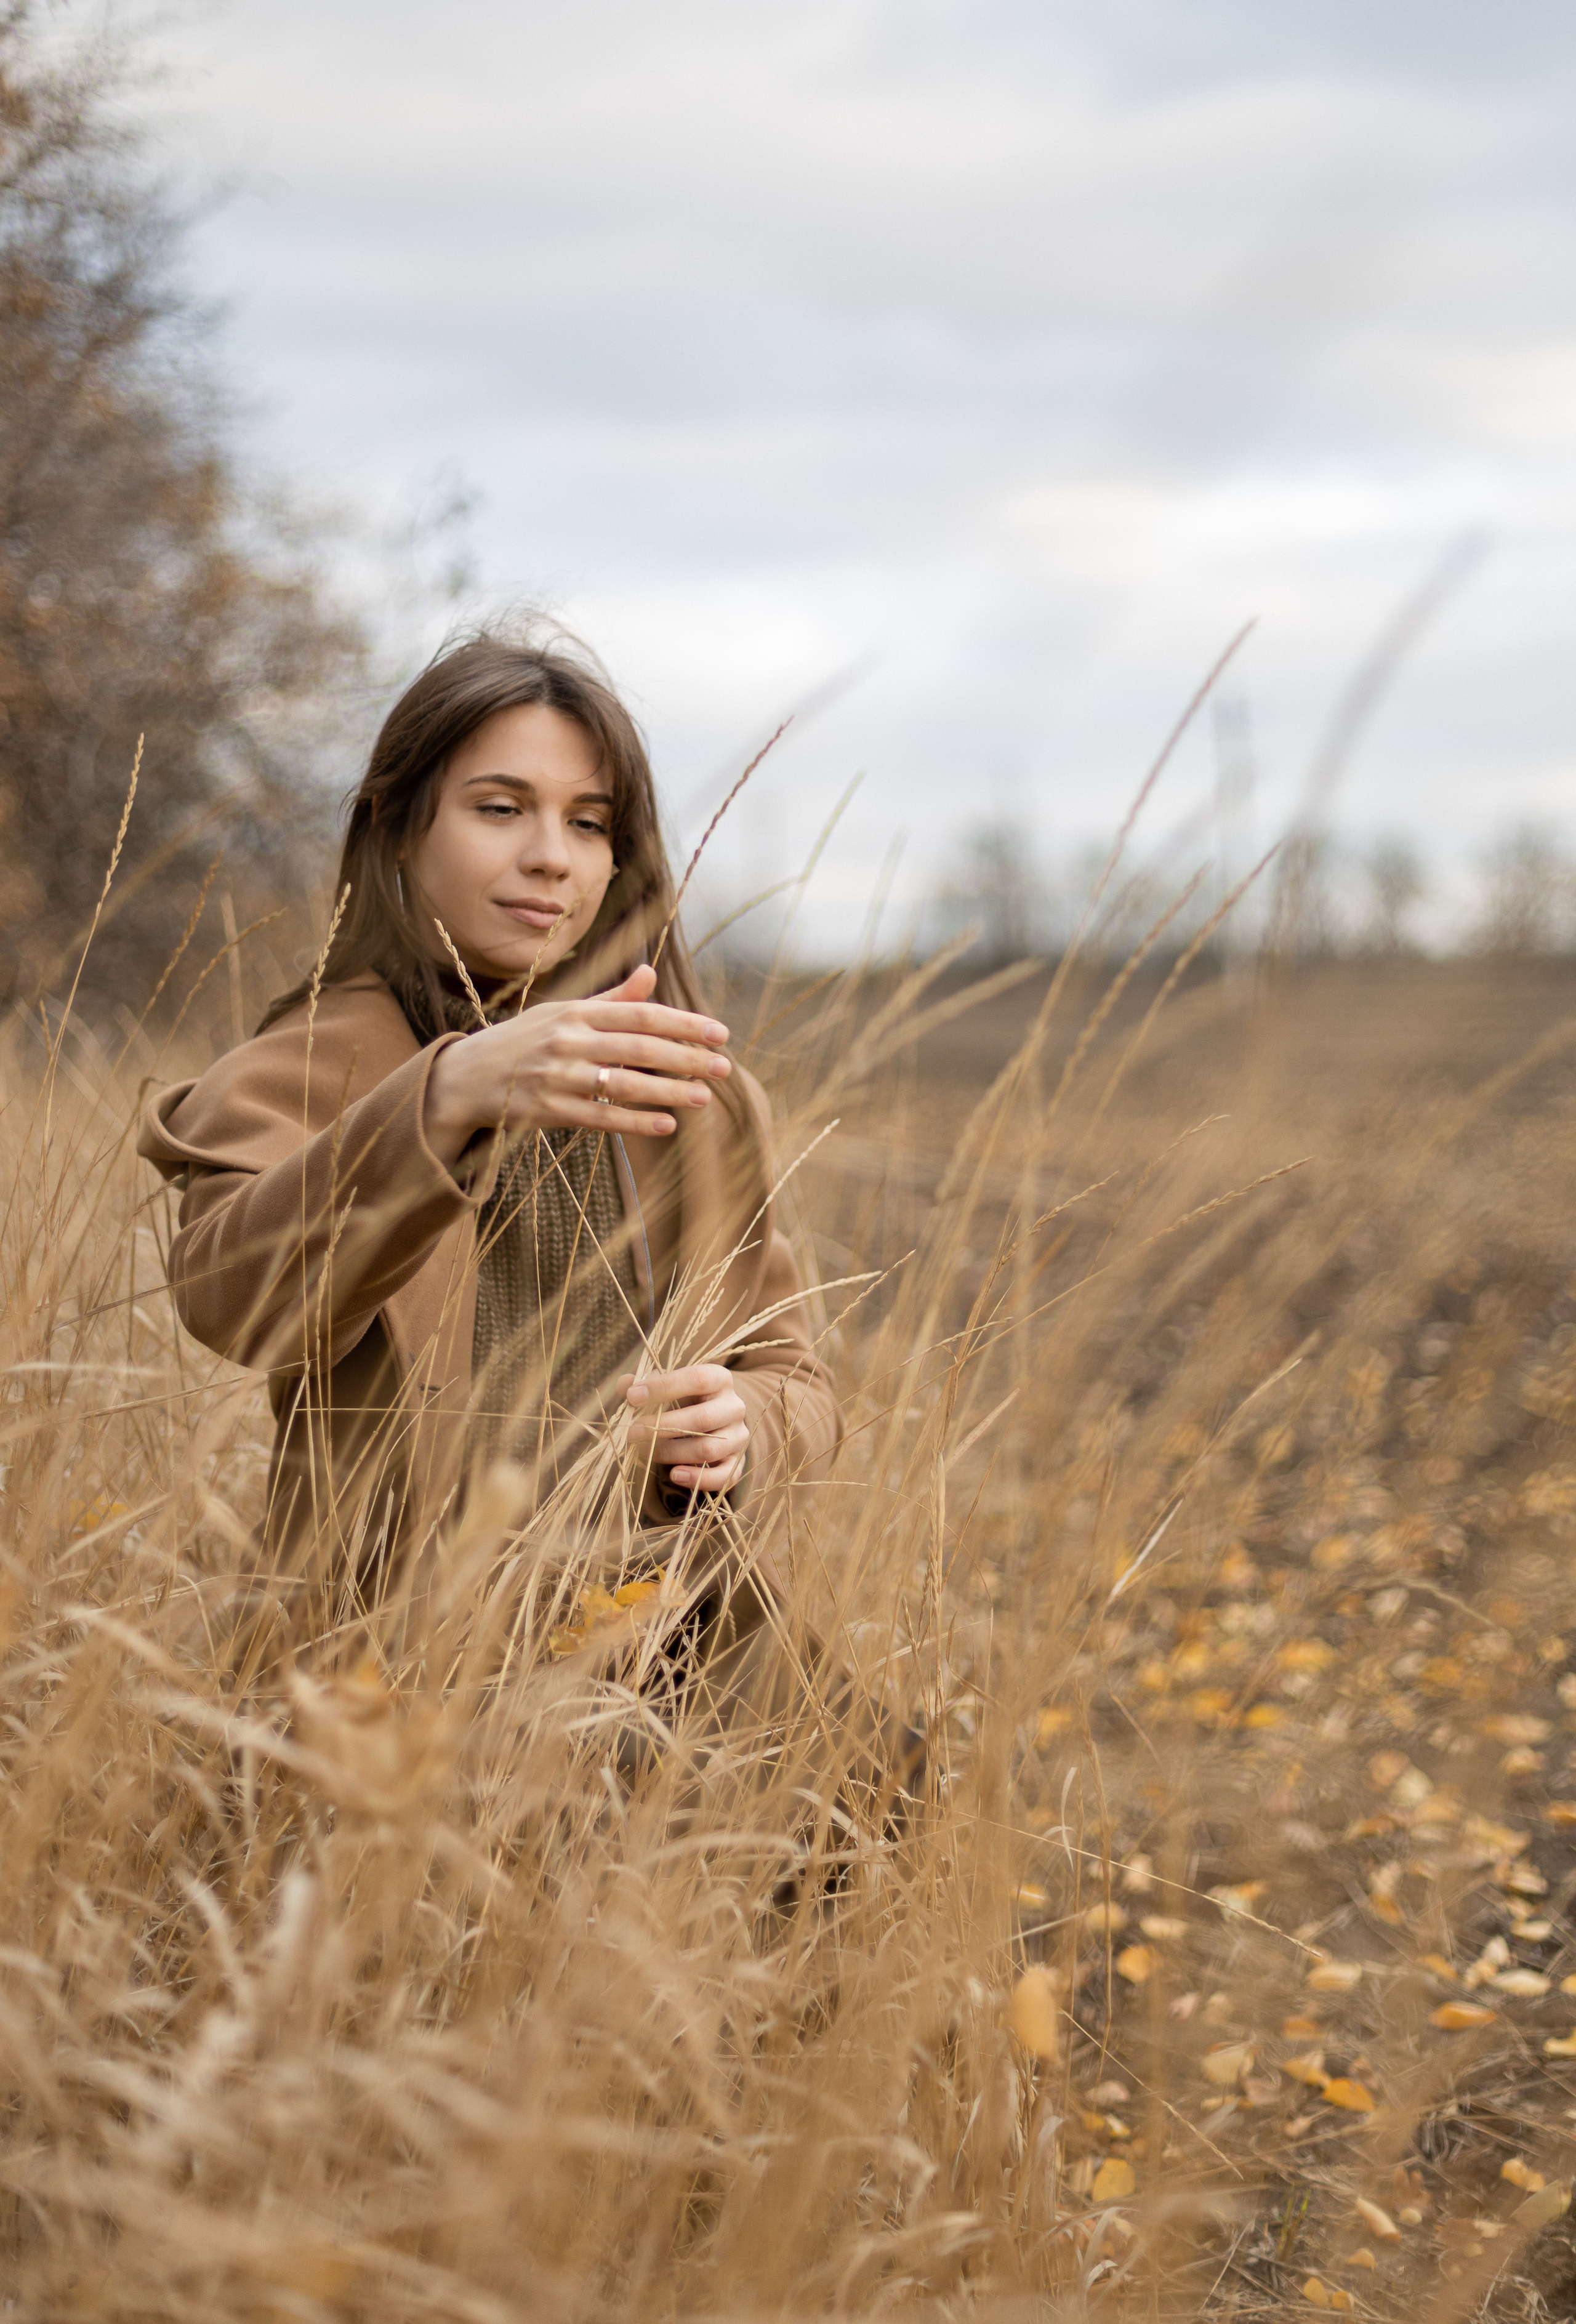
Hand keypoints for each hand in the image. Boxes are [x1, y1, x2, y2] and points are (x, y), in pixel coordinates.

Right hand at [422, 963, 730, 1163]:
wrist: (467, 1076)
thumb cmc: (524, 1040)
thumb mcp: (563, 1012)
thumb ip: (610, 999)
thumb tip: (650, 973)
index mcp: (576, 1012)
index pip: (640, 1014)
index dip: (682, 1023)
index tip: (719, 1033)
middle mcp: (568, 1040)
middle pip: (638, 1047)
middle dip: (685, 1057)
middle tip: (724, 1067)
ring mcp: (557, 1076)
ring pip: (623, 1084)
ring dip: (668, 1091)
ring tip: (704, 1098)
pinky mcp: (547, 1110)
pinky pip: (600, 1117)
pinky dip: (635, 1121)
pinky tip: (668, 1124)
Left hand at [622, 1364, 747, 1495]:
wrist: (717, 1421)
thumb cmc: (686, 1400)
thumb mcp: (670, 1386)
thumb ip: (647, 1383)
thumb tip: (625, 1384)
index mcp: (720, 1379)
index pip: (697, 1378)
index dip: (663, 1387)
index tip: (632, 1396)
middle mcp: (734, 1406)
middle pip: (702, 1418)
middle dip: (662, 1427)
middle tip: (632, 1432)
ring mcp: (738, 1436)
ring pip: (708, 1449)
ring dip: (671, 1453)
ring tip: (644, 1452)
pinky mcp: (738, 1463)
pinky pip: (723, 1476)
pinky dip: (698, 1479)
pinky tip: (674, 1475)